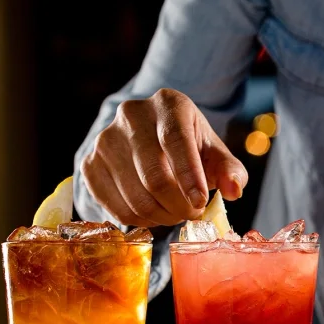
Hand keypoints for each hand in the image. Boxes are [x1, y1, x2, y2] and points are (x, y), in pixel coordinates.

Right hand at [81, 88, 247, 227]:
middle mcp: (132, 115)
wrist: (150, 140)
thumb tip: (234, 190)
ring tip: (175, 213)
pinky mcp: (90, 164)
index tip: (200, 204)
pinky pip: (115, 207)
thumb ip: (231, 171)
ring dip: (161, 216)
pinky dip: (140, 220)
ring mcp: (105, 139)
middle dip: (179, 206)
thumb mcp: (215, 154)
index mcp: (169, 104)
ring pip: (135, 196)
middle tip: (191, 214)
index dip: (189, 177)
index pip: (176, 141)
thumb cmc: (190, 149)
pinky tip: (153, 213)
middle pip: (154, 175)